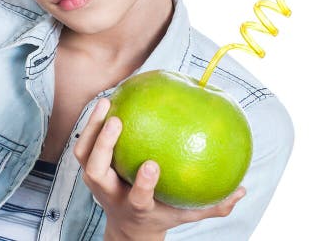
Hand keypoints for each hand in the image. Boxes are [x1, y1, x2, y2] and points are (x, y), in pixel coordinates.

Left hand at [73, 97, 245, 239]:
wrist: (128, 225)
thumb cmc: (162, 213)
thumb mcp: (186, 214)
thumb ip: (213, 204)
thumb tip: (242, 189)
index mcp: (135, 207)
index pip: (137, 198)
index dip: (142, 183)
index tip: (152, 164)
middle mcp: (110, 194)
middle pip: (97, 173)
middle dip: (103, 147)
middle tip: (117, 121)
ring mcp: (96, 182)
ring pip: (85, 155)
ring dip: (91, 129)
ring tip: (106, 103)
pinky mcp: (90, 168)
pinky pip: (85, 144)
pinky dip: (91, 123)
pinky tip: (107, 100)